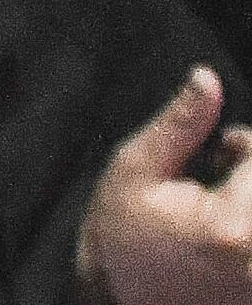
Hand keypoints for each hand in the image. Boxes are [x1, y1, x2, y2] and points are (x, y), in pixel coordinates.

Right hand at [82, 66, 251, 302]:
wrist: (122, 300)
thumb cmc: (122, 237)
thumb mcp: (136, 170)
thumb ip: (180, 124)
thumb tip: (207, 79)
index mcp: (234, 224)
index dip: (240, 144)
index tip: (216, 152)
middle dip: (249, 170)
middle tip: (219, 175)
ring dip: (248, 193)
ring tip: (221, 205)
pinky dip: (247, 224)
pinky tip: (226, 233)